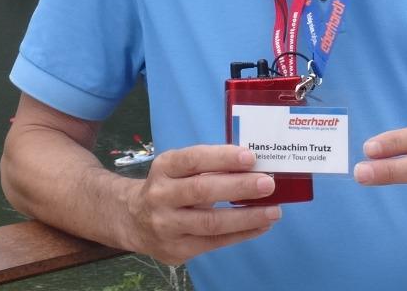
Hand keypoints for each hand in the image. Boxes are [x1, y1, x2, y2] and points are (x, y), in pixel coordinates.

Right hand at [121, 144, 283, 264]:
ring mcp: (167, 226)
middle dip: (239, 187)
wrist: (133, 219)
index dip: (222, 158)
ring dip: (247, 217)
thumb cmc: (168, 187)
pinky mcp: (177, 250)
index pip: (193, 159)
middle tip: (267, 183)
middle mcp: (161, 196)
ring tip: (273, 211)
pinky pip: (215, 242)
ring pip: (211, 223)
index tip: (250, 156)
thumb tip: (251, 166)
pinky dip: (242, 234)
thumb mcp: (177, 169)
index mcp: (164, 168)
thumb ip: (207, 167)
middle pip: (202, 191)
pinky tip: (261, 226)